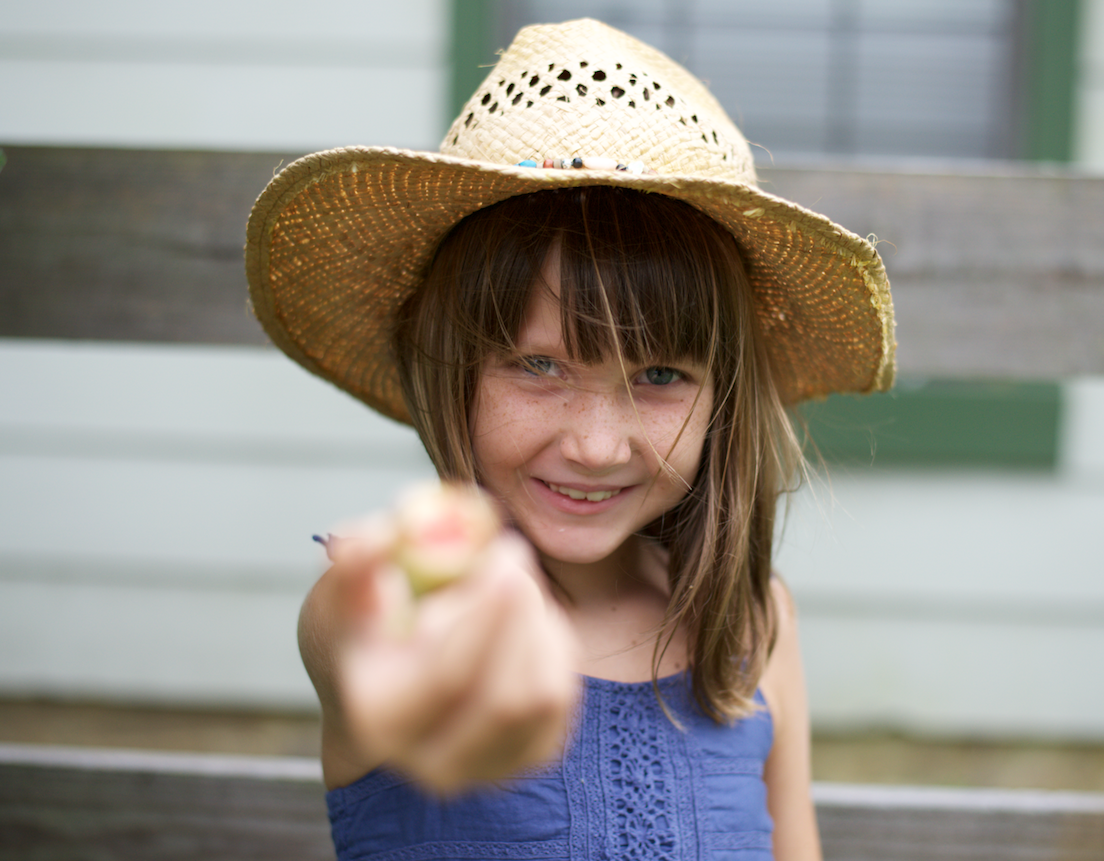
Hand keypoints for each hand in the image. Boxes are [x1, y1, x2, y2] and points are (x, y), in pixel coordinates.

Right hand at [325, 513, 579, 793]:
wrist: (383, 682)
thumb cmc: (365, 626)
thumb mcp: (346, 588)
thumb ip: (359, 559)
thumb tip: (387, 533)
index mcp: (379, 721)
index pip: (448, 679)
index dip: (486, 611)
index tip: (506, 549)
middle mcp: (433, 761)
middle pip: (506, 698)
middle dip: (521, 612)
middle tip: (512, 549)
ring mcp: (488, 767)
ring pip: (543, 693)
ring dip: (536, 622)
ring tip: (509, 580)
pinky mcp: (532, 754)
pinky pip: (562, 692)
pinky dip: (552, 643)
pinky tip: (523, 615)